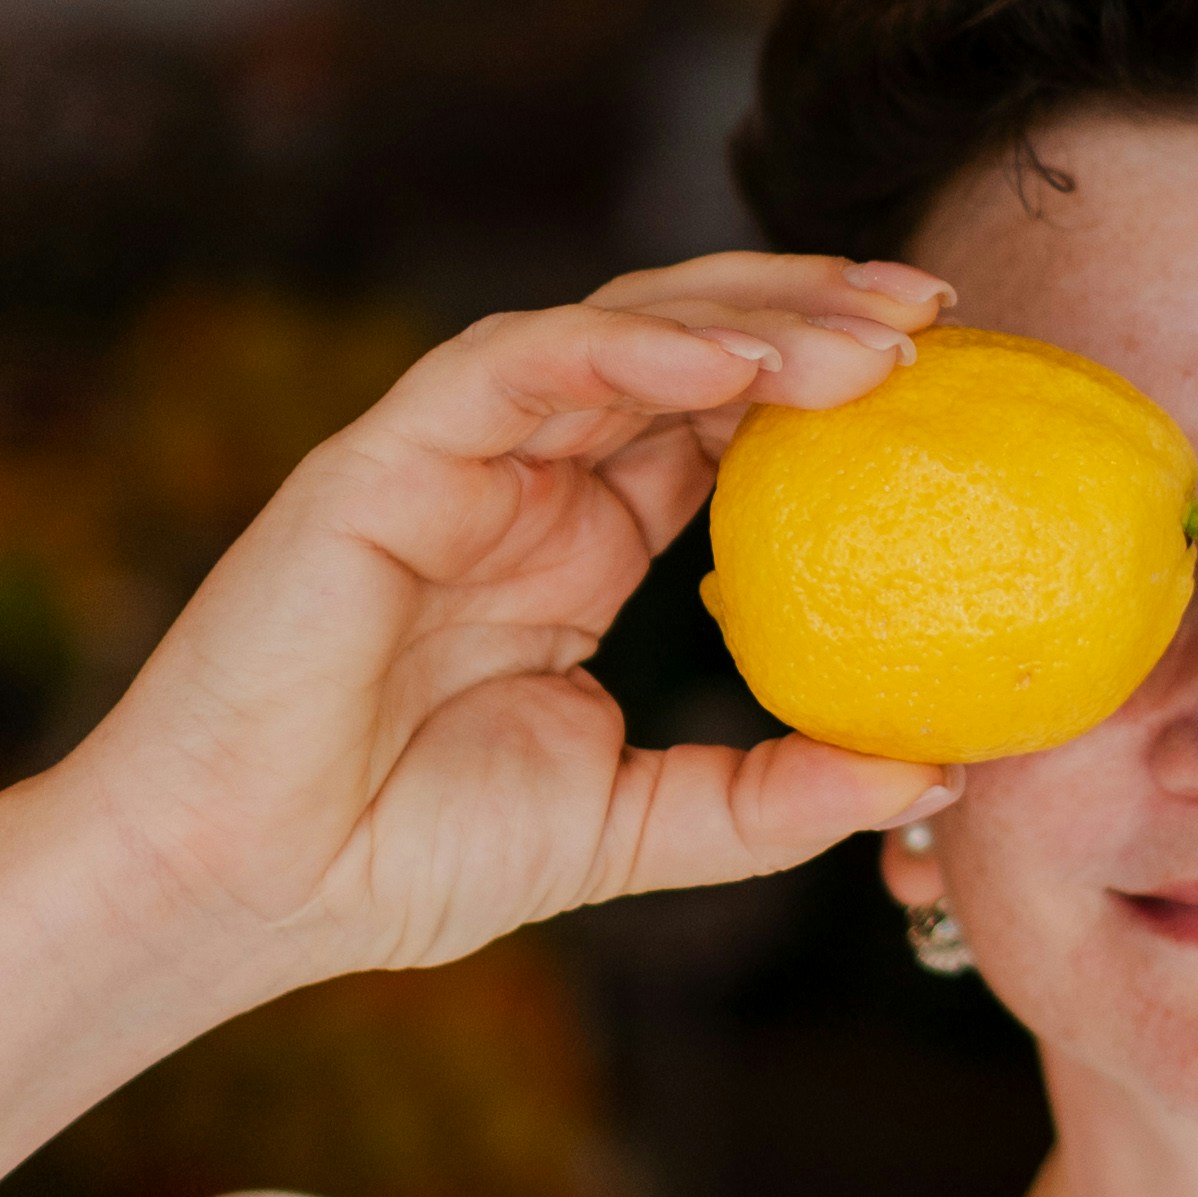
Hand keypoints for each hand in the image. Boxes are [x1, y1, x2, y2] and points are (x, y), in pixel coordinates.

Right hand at [64, 253, 961, 999]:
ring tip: (869, 329)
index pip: (724, 422)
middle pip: (691, 347)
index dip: (828, 381)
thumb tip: (940, 777)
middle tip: (936, 308)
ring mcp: (459, 457)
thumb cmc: (408, 858)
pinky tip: (733, 359)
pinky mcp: (388, 454)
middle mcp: (528, 479)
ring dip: (750, 315)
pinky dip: (631, 347)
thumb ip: (774, 796)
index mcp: (581, 545)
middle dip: (815, 310)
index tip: (947, 374)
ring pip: (621, 329)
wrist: (250, 888)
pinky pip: (522, 365)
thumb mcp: (637, 827)